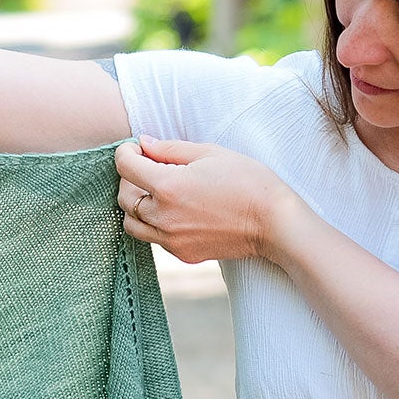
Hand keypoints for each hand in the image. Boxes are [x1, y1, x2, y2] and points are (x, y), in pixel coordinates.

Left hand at [113, 133, 294, 264]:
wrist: (274, 223)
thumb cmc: (247, 181)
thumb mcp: (209, 153)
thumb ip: (170, 149)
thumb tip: (144, 143)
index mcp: (168, 187)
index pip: (126, 167)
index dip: (126, 152)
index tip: (134, 148)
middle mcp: (163, 217)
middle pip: (124, 197)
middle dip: (129, 178)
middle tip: (145, 166)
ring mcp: (171, 240)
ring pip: (132, 224)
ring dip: (135, 205)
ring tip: (155, 192)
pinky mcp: (182, 254)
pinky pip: (153, 238)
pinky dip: (153, 223)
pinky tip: (173, 210)